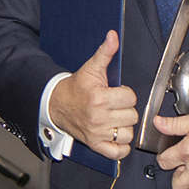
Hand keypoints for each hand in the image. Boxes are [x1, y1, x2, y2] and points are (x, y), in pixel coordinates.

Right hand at [47, 31, 138, 160]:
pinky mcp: (95, 145)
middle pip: (131, 116)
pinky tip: (115, 135)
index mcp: (99, 98)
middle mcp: (98, 118)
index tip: (116, 93)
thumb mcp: (91, 68)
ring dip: (124, 127)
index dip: (125, 94)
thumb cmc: (76, 88)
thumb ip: (105, 52)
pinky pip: (118, 152)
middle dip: (125, 110)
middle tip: (114, 106)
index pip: (130, 98)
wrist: (57, 105)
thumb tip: (113, 36)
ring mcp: (97, 133)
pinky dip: (120, 146)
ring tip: (115, 119)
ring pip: (128, 134)